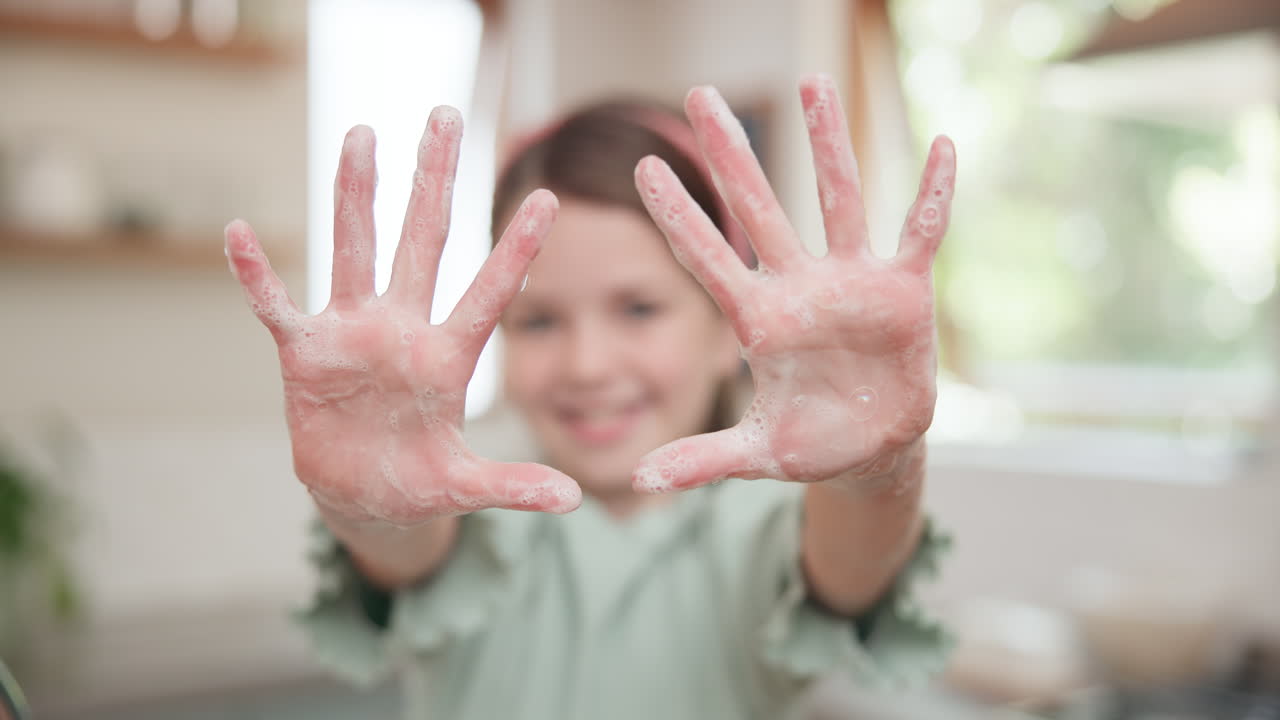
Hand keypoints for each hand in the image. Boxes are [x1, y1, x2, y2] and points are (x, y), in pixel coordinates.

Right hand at [225, 108, 580, 526]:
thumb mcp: (466, 487)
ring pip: (355, 250)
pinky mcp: (306, 353)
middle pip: (422, 242)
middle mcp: (403, 329)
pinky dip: (258, 276)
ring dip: (356, 194)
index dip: (516, 251)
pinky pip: (277, 308)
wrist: (363, 495)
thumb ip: (512, 486)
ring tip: (362, 133)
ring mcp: (353, 334)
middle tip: (445, 116)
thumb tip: (571, 500)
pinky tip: (240, 233)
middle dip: (433, 181)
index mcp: (448, 358)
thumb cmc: (420, 482)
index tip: (549, 199)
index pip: (489, 293)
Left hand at [632, 75, 954, 492]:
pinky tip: (944, 147)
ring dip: (828, 146)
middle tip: (699, 96)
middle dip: (730, 157)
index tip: (642, 166)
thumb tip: (641, 482)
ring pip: (839, 201)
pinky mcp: (902, 291)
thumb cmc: (809, 442)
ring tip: (813, 83)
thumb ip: (703, 459)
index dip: (678, 216)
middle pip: (760, 210)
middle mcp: (799, 287)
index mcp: (758, 321)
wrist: (871, 448)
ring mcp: (851, 283)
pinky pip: (920, 233)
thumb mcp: (756, 453)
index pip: (708, 259)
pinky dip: (933, 195)